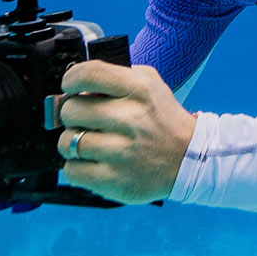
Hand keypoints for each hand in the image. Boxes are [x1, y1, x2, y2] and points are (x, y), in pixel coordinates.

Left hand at [52, 61, 195, 203]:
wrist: (189, 159)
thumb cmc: (161, 119)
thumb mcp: (150, 83)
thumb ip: (116, 75)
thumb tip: (77, 83)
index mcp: (138, 89)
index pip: (88, 75)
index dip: (70, 80)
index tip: (70, 87)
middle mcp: (130, 119)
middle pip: (71, 110)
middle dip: (72, 114)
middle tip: (84, 119)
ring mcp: (121, 152)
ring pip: (67, 142)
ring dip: (72, 142)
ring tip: (88, 142)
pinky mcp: (114, 180)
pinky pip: (72, 171)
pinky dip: (76, 166)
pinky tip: (92, 162)